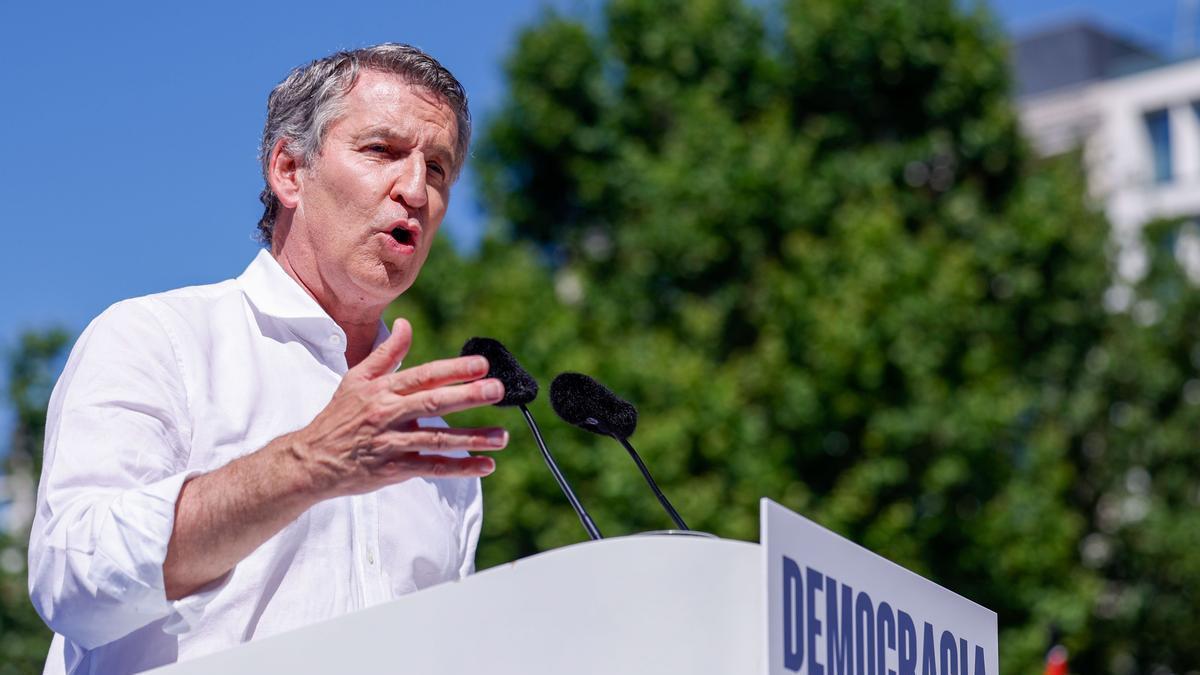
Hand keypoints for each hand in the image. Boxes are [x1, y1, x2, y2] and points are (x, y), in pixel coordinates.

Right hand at [289, 318, 506, 498]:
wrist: (312, 460)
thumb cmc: (338, 416)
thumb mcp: (356, 379)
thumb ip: (387, 353)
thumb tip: (406, 323)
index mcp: (382, 390)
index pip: (423, 375)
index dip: (453, 370)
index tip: (482, 365)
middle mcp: (388, 414)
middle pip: (433, 403)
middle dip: (468, 396)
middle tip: (498, 390)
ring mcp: (392, 443)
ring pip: (438, 439)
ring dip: (472, 438)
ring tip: (502, 436)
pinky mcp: (395, 469)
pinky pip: (432, 468)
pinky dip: (460, 467)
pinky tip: (485, 465)